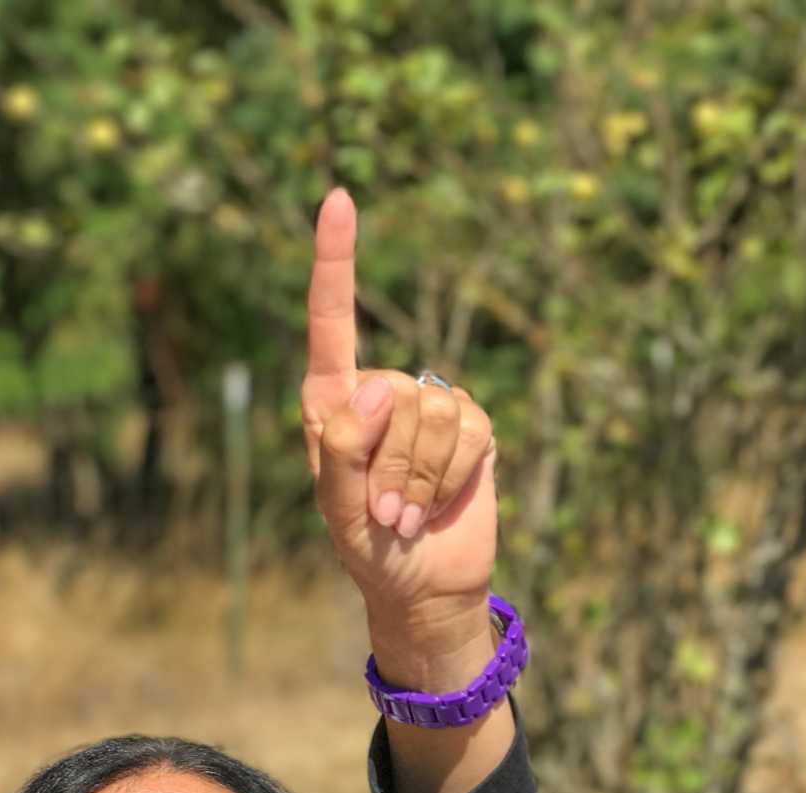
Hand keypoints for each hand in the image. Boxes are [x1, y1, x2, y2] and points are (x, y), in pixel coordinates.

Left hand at [300, 189, 498, 647]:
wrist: (421, 584)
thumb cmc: (365, 547)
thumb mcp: (338, 509)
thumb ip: (344, 450)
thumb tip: (379, 386)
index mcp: (332, 400)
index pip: (331, 320)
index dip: (336, 260)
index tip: (337, 196)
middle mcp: (381, 391)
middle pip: (393, 396)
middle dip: (386, 465)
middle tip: (378, 509)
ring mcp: (431, 407)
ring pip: (434, 415)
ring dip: (416, 479)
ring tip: (401, 513)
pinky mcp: (474, 428)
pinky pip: (469, 435)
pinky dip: (448, 480)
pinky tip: (434, 507)